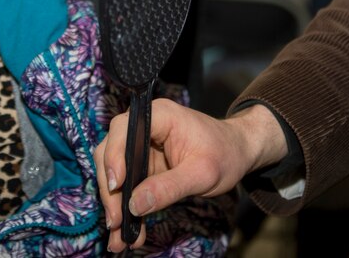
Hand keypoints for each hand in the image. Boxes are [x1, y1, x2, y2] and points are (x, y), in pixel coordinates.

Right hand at [94, 99, 287, 251]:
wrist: (237, 152)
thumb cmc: (225, 154)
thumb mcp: (202, 174)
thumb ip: (169, 187)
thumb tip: (135, 205)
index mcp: (158, 116)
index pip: (123, 130)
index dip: (114, 156)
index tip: (117, 186)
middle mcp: (142, 126)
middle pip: (110, 152)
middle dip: (110, 188)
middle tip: (115, 220)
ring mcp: (140, 144)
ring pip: (113, 169)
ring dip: (113, 200)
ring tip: (118, 232)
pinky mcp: (141, 162)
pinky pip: (126, 182)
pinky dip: (124, 204)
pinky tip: (127, 229)